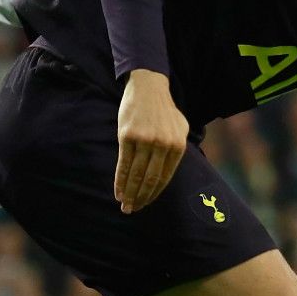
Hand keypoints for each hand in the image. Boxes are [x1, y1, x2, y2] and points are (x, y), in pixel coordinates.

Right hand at [114, 69, 188, 213]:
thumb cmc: (163, 109)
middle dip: (141, 198)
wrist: (148, 85)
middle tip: (132, 210)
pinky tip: (117, 192)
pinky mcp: (127, 136)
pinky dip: (120, 181)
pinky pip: (123, 164)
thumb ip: (177, 149)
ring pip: (136, 175)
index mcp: (177, 145)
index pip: (165, 178)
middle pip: (150, 180)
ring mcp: (145, 140)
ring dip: (129, 193)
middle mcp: (163, 144)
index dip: (154, 194)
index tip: (145, 204)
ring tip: (124, 206)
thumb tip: (167, 173)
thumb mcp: (179, 128)